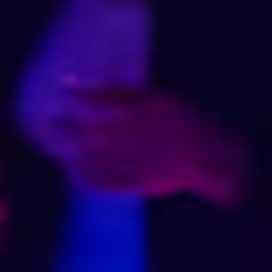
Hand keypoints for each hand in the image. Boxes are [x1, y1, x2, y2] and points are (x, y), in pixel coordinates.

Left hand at [58, 86, 249, 208]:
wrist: (219, 158)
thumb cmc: (195, 125)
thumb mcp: (173, 102)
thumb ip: (143, 98)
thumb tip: (108, 91)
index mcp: (155, 107)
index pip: (113, 97)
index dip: (88, 96)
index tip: (68, 93)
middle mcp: (146, 130)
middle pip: (99, 128)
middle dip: (72, 127)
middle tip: (52, 124)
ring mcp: (144, 157)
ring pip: (101, 155)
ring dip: (77, 153)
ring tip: (60, 149)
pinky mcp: (144, 181)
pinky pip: (112, 181)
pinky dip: (92, 178)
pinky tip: (78, 175)